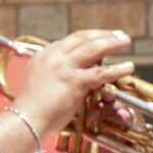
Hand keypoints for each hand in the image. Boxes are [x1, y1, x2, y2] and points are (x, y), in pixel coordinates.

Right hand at [11, 28, 137, 144]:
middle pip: (81, 38)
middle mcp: (52, 57)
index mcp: (43, 56)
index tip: (101, 37)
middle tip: (118, 34)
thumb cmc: (33, 106)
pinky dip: (116, 69)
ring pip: (93, 48)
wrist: (25, 118)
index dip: (88, 37)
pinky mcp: (73, 80)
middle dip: (102, 34)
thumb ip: (55, 72)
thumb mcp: (41, 81)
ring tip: (125, 41)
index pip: (69, 40)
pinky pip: (100, 72)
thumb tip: (76, 72)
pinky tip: (127, 67)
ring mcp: (62, 67)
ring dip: (112, 42)